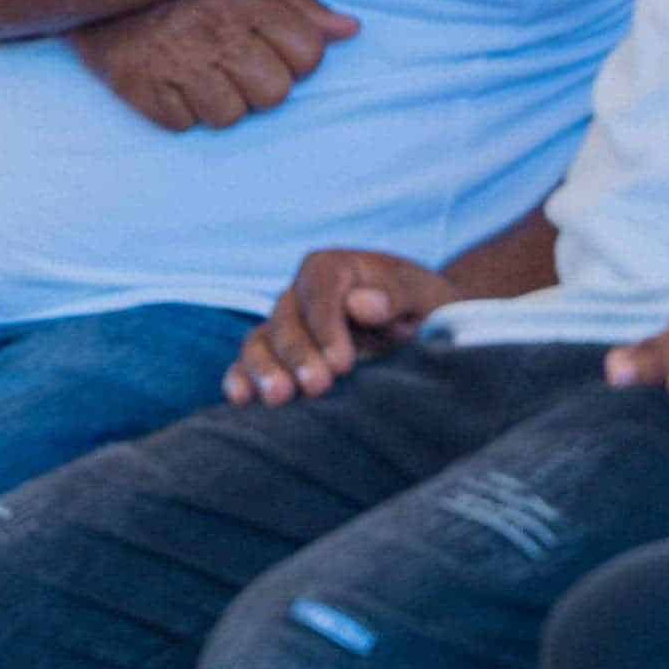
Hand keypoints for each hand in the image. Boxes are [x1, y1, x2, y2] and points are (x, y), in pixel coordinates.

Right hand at [75, 0, 359, 133]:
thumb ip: (296, 0)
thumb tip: (349, 31)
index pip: (308, 57)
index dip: (296, 57)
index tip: (271, 44)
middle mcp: (218, 32)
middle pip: (274, 94)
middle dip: (261, 85)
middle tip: (235, 62)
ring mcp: (176, 61)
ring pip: (230, 116)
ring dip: (219, 101)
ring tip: (199, 70)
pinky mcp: (135, 83)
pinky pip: (179, 123)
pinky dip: (176, 109)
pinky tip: (168, 79)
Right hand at [227, 249, 451, 405]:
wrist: (423, 331)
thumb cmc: (427, 310)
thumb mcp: (428, 296)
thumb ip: (398, 294)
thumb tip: (363, 303)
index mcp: (337, 268)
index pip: (320, 286)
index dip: (326, 324)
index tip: (342, 362)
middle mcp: (302, 294)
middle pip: (286, 318)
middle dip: (298, 354)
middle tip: (318, 386)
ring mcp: (286, 327)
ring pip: (259, 341)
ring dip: (264, 369)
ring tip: (279, 398)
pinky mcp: (277, 358)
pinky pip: (248, 364)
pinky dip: (240, 379)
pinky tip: (242, 400)